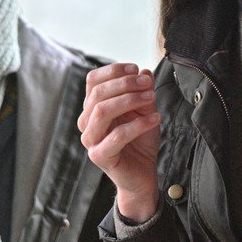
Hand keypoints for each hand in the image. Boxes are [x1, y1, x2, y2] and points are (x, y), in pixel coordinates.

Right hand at [78, 62, 161, 220]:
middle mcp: (87, 122)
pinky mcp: (99, 156)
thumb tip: (144, 72)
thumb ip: (143, 91)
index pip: (92, 81)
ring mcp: (90, 140)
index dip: (113, 71)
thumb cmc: (140, 140)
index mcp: (93, 107)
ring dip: (130, 100)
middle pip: (98, 94)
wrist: (143, 174)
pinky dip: (138, 124)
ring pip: (102, 111)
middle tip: (148, 84)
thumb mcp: (145, 110)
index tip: (136, 68)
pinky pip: (117, 135)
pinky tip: (155, 119)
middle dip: (126, 84)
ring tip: (152, 98)